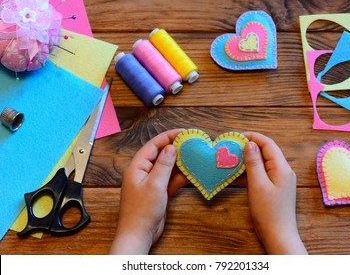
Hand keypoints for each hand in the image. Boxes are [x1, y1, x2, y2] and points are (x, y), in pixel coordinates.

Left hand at [109, 129, 186, 253]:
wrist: (139, 234)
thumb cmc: (142, 210)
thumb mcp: (155, 184)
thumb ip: (164, 164)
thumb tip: (171, 147)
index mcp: (137, 166)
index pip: (153, 145)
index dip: (168, 137)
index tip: (183, 132)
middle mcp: (143, 172)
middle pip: (160, 154)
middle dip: (176, 148)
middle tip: (192, 142)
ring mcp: (151, 182)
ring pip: (167, 167)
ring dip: (180, 163)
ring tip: (195, 155)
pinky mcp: (158, 192)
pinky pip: (170, 180)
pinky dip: (180, 176)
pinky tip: (191, 173)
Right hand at [243, 132, 306, 254]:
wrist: (278, 235)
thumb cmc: (268, 211)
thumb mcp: (257, 184)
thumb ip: (253, 163)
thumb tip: (250, 144)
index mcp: (282, 167)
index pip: (268, 143)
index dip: (253, 137)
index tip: (236, 136)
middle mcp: (284, 170)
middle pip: (266, 152)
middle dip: (249, 148)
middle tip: (232, 148)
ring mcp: (280, 179)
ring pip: (263, 163)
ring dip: (248, 160)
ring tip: (232, 160)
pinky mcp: (276, 188)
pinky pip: (263, 174)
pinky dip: (251, 172)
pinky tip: (238, 175)